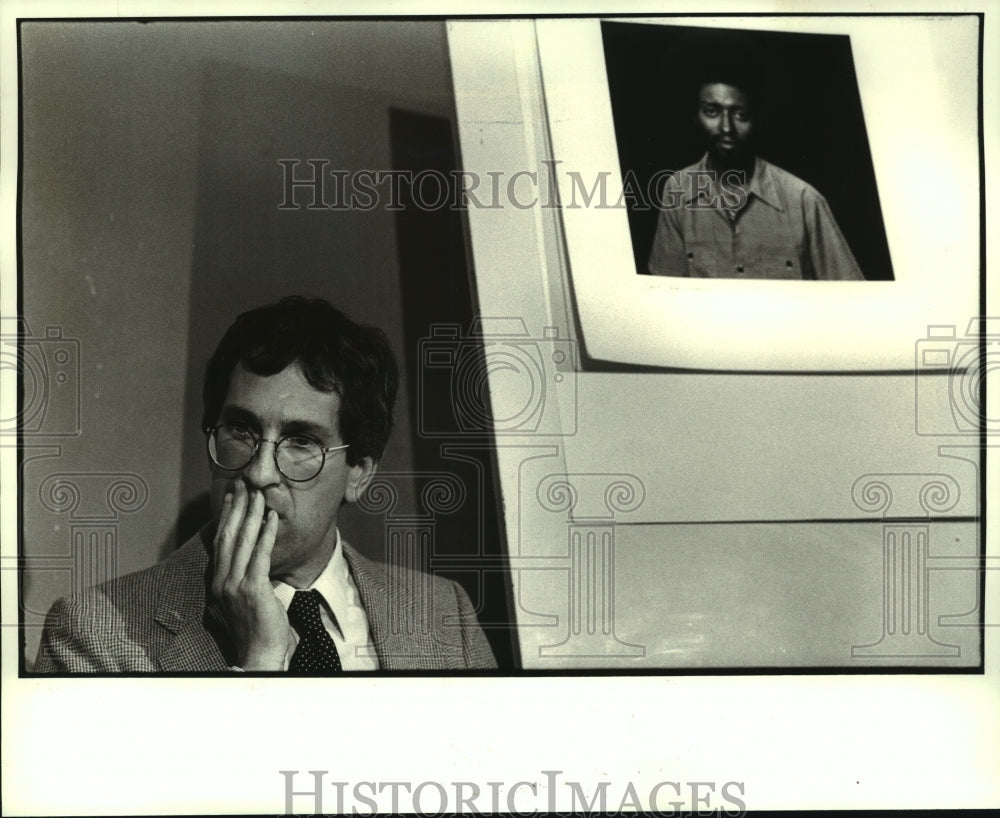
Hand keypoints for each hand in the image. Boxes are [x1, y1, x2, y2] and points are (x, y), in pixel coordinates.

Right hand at [211, 481, 292, 669]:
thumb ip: (244, 576)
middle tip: (243, 483)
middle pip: (229, 535)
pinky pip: (261, 555)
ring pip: (243, 541)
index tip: (232, 494)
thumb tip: (254, 555)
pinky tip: (272, 517)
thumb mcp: (244, 597)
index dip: (227, 515)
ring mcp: (236, 585)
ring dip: (252, 514)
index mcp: (219, 580)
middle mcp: (222, 580)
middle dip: (237, 507)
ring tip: (258, 493)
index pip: (221, 540)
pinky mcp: (253, 589)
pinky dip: (267, 534)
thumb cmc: (257, 627)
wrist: (259, 654)